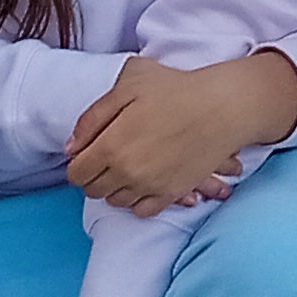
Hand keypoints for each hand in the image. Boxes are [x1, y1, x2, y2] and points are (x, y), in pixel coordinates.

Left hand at [67, 49, 296, 213]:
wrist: (223, 106)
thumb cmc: (176, 89)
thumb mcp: (127, 86)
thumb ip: (93, 116)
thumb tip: (73, 147)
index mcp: (111, 146)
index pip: (76, 172)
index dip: (78, 161)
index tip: (88, 151)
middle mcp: (127, 173)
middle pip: (94, 190)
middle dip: (94, 175)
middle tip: (108, 155)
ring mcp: (150, 186)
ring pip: (116, 201)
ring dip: (115, 187)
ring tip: (127, 165)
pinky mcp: (172, 193)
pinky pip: (142, 210)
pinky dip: (137, 199)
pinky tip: (143, 180)